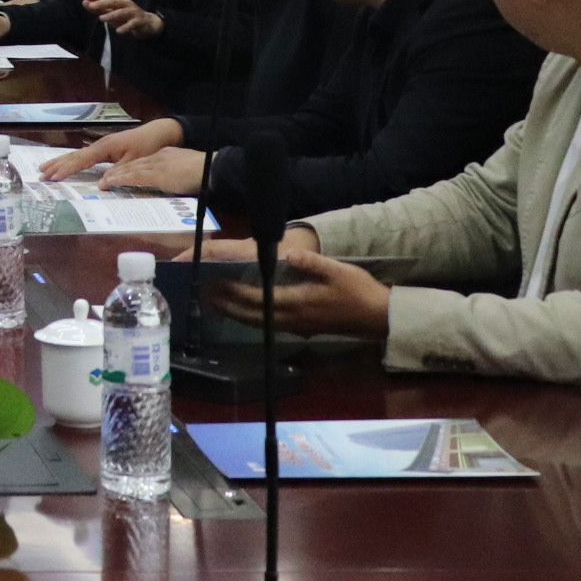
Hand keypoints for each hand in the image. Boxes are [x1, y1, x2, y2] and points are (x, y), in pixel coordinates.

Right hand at [41, 119, 182, 180]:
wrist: (159, 133)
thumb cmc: (147, 146)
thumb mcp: (134, 161)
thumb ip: (117, 172)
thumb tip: (101, 184)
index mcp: (104, 148)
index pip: (81, 160)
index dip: (67, 169)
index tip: (53, 178)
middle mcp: (99, 146)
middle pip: (73, 156)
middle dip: (56, 165)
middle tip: (40, 175)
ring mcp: (101, 146)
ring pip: (76, 155)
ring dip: (60, 162)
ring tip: (44, 168)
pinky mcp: (105, 149)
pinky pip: (83, 156)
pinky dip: (71, 161)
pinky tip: (66, 164)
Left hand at [83, 0, 164, 36]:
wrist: (147, 24)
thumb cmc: (126, 17)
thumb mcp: (111, 12)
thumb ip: (98, 8)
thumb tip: (84, 2)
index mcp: (119, 0)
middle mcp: (126, 3)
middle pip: (114, 2)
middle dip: (102, 3)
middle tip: (92, 6)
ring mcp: (133, 12)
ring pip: (122, 12)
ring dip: (112, 15)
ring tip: (101, 18)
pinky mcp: (139, 21)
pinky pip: (132, 24)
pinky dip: (125, 27)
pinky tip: (118, 31)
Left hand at [103, 146, 207, 194]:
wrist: (212, 169)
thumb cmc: (204, 173)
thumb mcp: (184, 172)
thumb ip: (174, 176)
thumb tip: (169, 185)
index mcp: (165, 155)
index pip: (143, 162)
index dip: (129, 168)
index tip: (119, 173)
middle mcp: (158, 157)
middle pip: (133, 164)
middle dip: (118, 171)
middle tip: (105, 177)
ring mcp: (157, 165)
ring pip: (130, 169)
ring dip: (115, 176)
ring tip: (103, 182)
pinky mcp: (158, 174)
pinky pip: (134, 176)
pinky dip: (120, 180)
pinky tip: (110, 183)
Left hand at [205, 238, 391, 339]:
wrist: (378, 316)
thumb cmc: (358, 291)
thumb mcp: (338, 271)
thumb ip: (313, 263)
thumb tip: (290, 253)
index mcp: (296, 302)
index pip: (255, 298)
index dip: (232, 292)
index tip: (213, 282)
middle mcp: (291, 318)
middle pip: (249, 315)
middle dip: (225, 305)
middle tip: (202, 293)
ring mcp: (295, 325)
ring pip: (256, 322)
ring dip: (234, 313)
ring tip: (213, 302)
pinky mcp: (300, 328)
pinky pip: (266, 324)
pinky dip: (249, 317)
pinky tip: (242, 310)